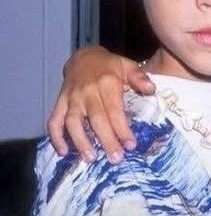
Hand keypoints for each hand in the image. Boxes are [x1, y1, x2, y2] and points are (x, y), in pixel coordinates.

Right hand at [47, 46, 154, 163]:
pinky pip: (54, 120)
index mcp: (107, 82)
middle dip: (105, 140)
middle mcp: (87, 91)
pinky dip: (56, 136)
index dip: (121, 128)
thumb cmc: (110, 66)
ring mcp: (71, 97)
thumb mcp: (128, 66)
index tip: (130, 145)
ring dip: (80, 141)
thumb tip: (151, 90)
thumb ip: (140, 78)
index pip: (114, 109)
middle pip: (96, 118)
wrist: (83, 56)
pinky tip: (63, 151)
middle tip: (115, 158)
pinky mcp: (60, 102)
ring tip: (90, 158)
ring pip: (72, 122)